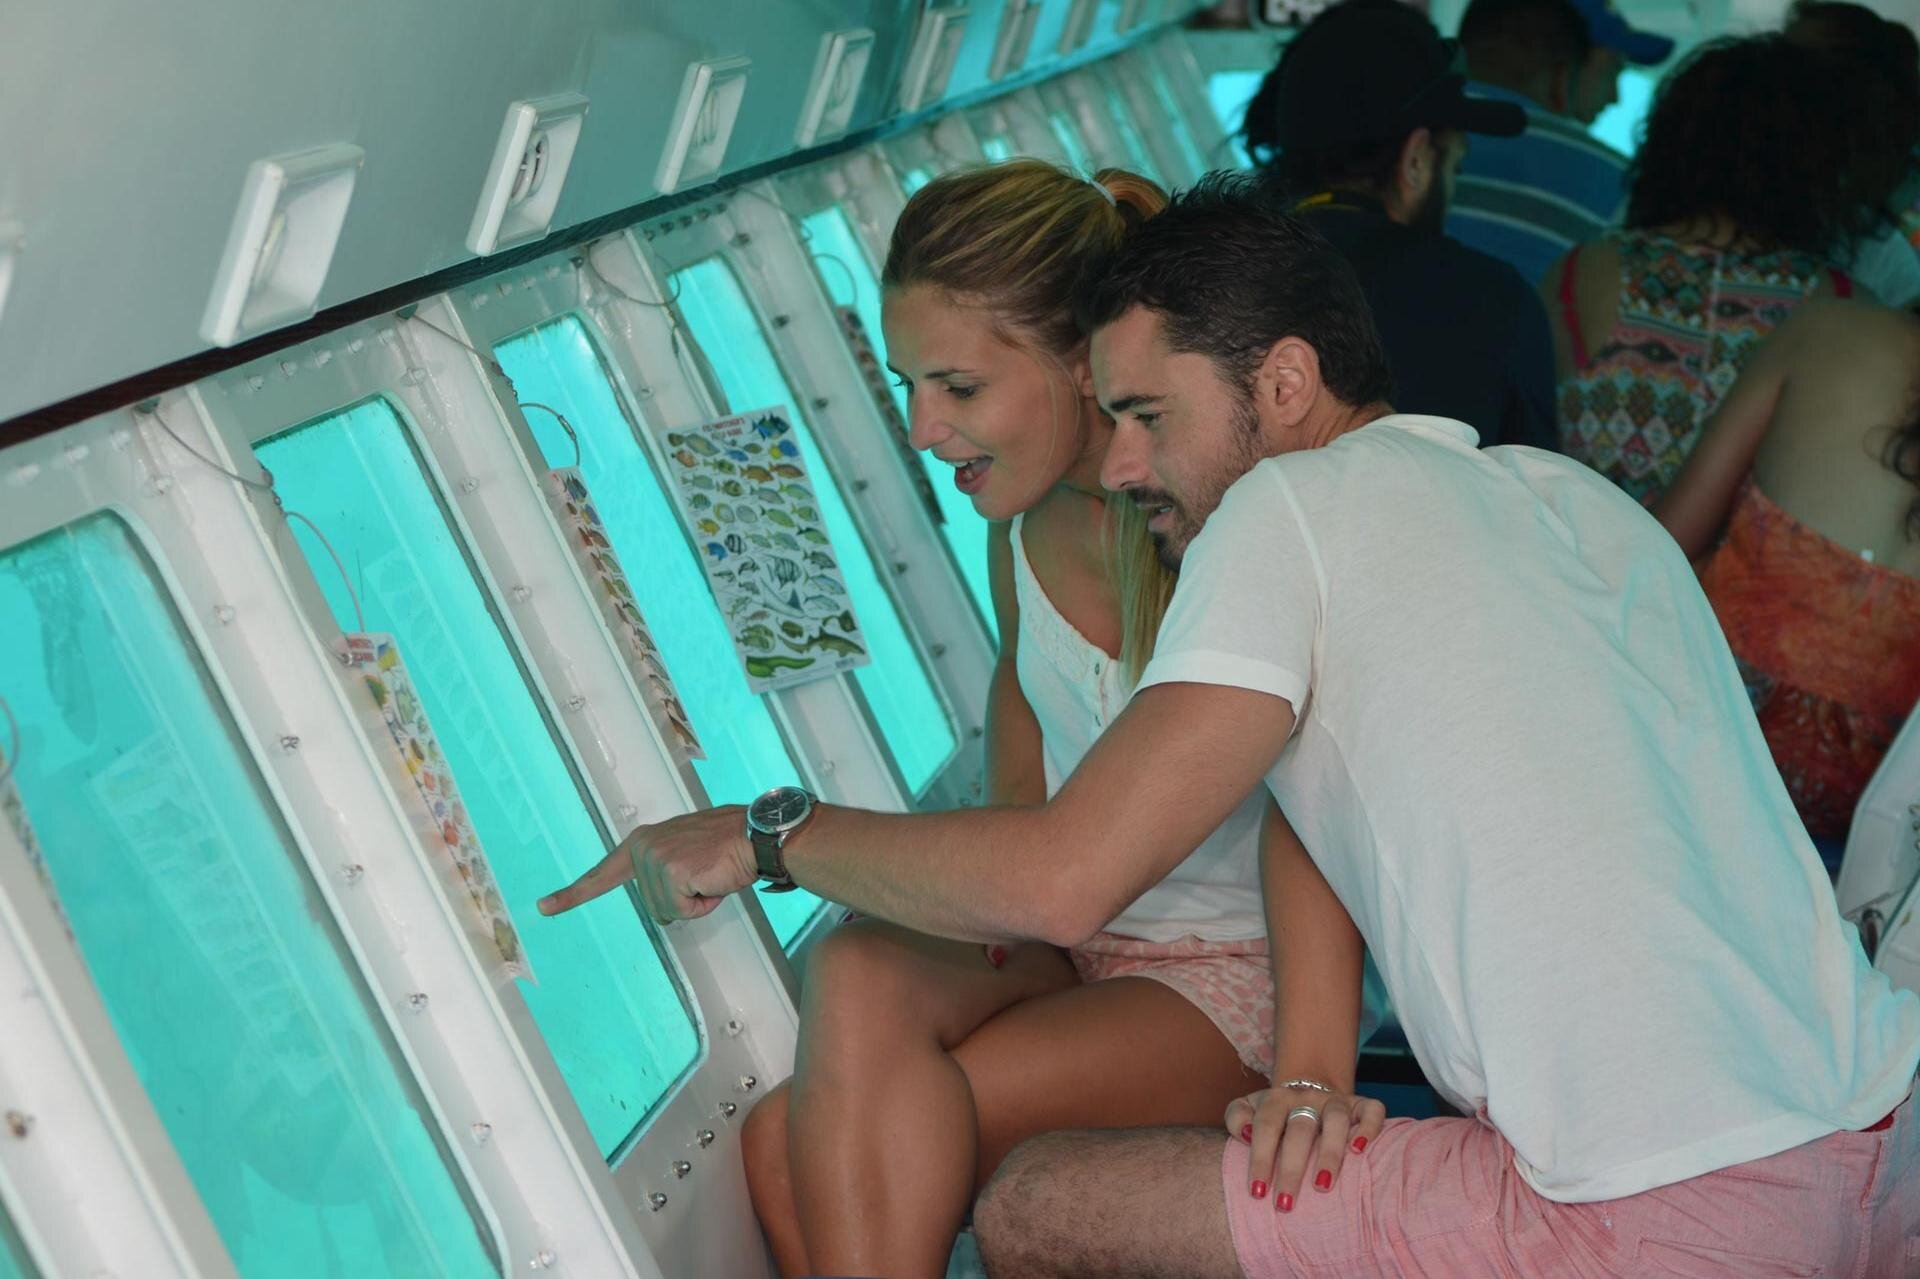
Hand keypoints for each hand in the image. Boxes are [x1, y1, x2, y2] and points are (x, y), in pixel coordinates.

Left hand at [536, 806, 757, 923]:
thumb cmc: (730, 844)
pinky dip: (704, 903)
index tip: (544, 907)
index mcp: (642, 842)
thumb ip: (665, 869)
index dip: (572, 894)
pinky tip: (714, 878)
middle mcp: (642, 848)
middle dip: (683, 900)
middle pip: (652, 905)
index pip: (602, 874)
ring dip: (696, 901)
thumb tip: (665, 904)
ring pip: (668, 911)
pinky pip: (683, 911)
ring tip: (713, 873)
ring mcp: (654, 859)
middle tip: (707, 873)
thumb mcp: (687, 852)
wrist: (757, 833)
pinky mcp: (671, 872)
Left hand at [1225, 1084, 1384, 1210]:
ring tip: (1322, 1186)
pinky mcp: (1361, 1104)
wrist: (1308, 1091)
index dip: (1260, 1158)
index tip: (1257, 1193)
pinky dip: (1369, 1128)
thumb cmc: (1275, 1115)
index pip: (1266, 1126)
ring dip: (1330, 1152)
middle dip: (1292, 1168)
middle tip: (1285, 1203)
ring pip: (1336, 1119)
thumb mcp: (1248, 1109)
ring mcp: (1335, 1100)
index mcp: (1276, 1099)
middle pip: (1300, 1129)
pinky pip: (1372, 1110)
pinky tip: (1361, 1151)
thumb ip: (1237, 1118)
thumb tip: (1244, 1134)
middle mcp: (1307, 1097)